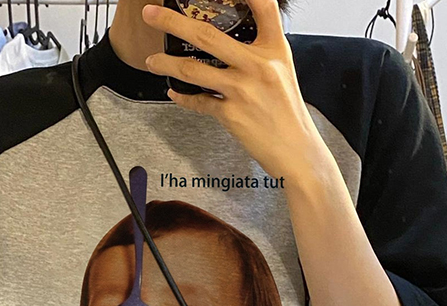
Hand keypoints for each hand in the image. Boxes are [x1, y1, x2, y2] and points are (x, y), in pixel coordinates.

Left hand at [141, 0, 332, 183]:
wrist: (295, 150)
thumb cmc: (288, 113)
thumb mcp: (282, 72)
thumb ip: (260, 53)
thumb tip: (233, 42)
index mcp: (274, 49)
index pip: (263, 6)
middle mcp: (257, 65)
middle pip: (207, 35)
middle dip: (172, 22)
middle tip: (152, 14)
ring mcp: (241, 89)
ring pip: (193, 69)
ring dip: (166, 64)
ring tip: (151, 60)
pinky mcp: (230, 114)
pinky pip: (198, 101)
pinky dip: (183, 97)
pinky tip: (174, 92)